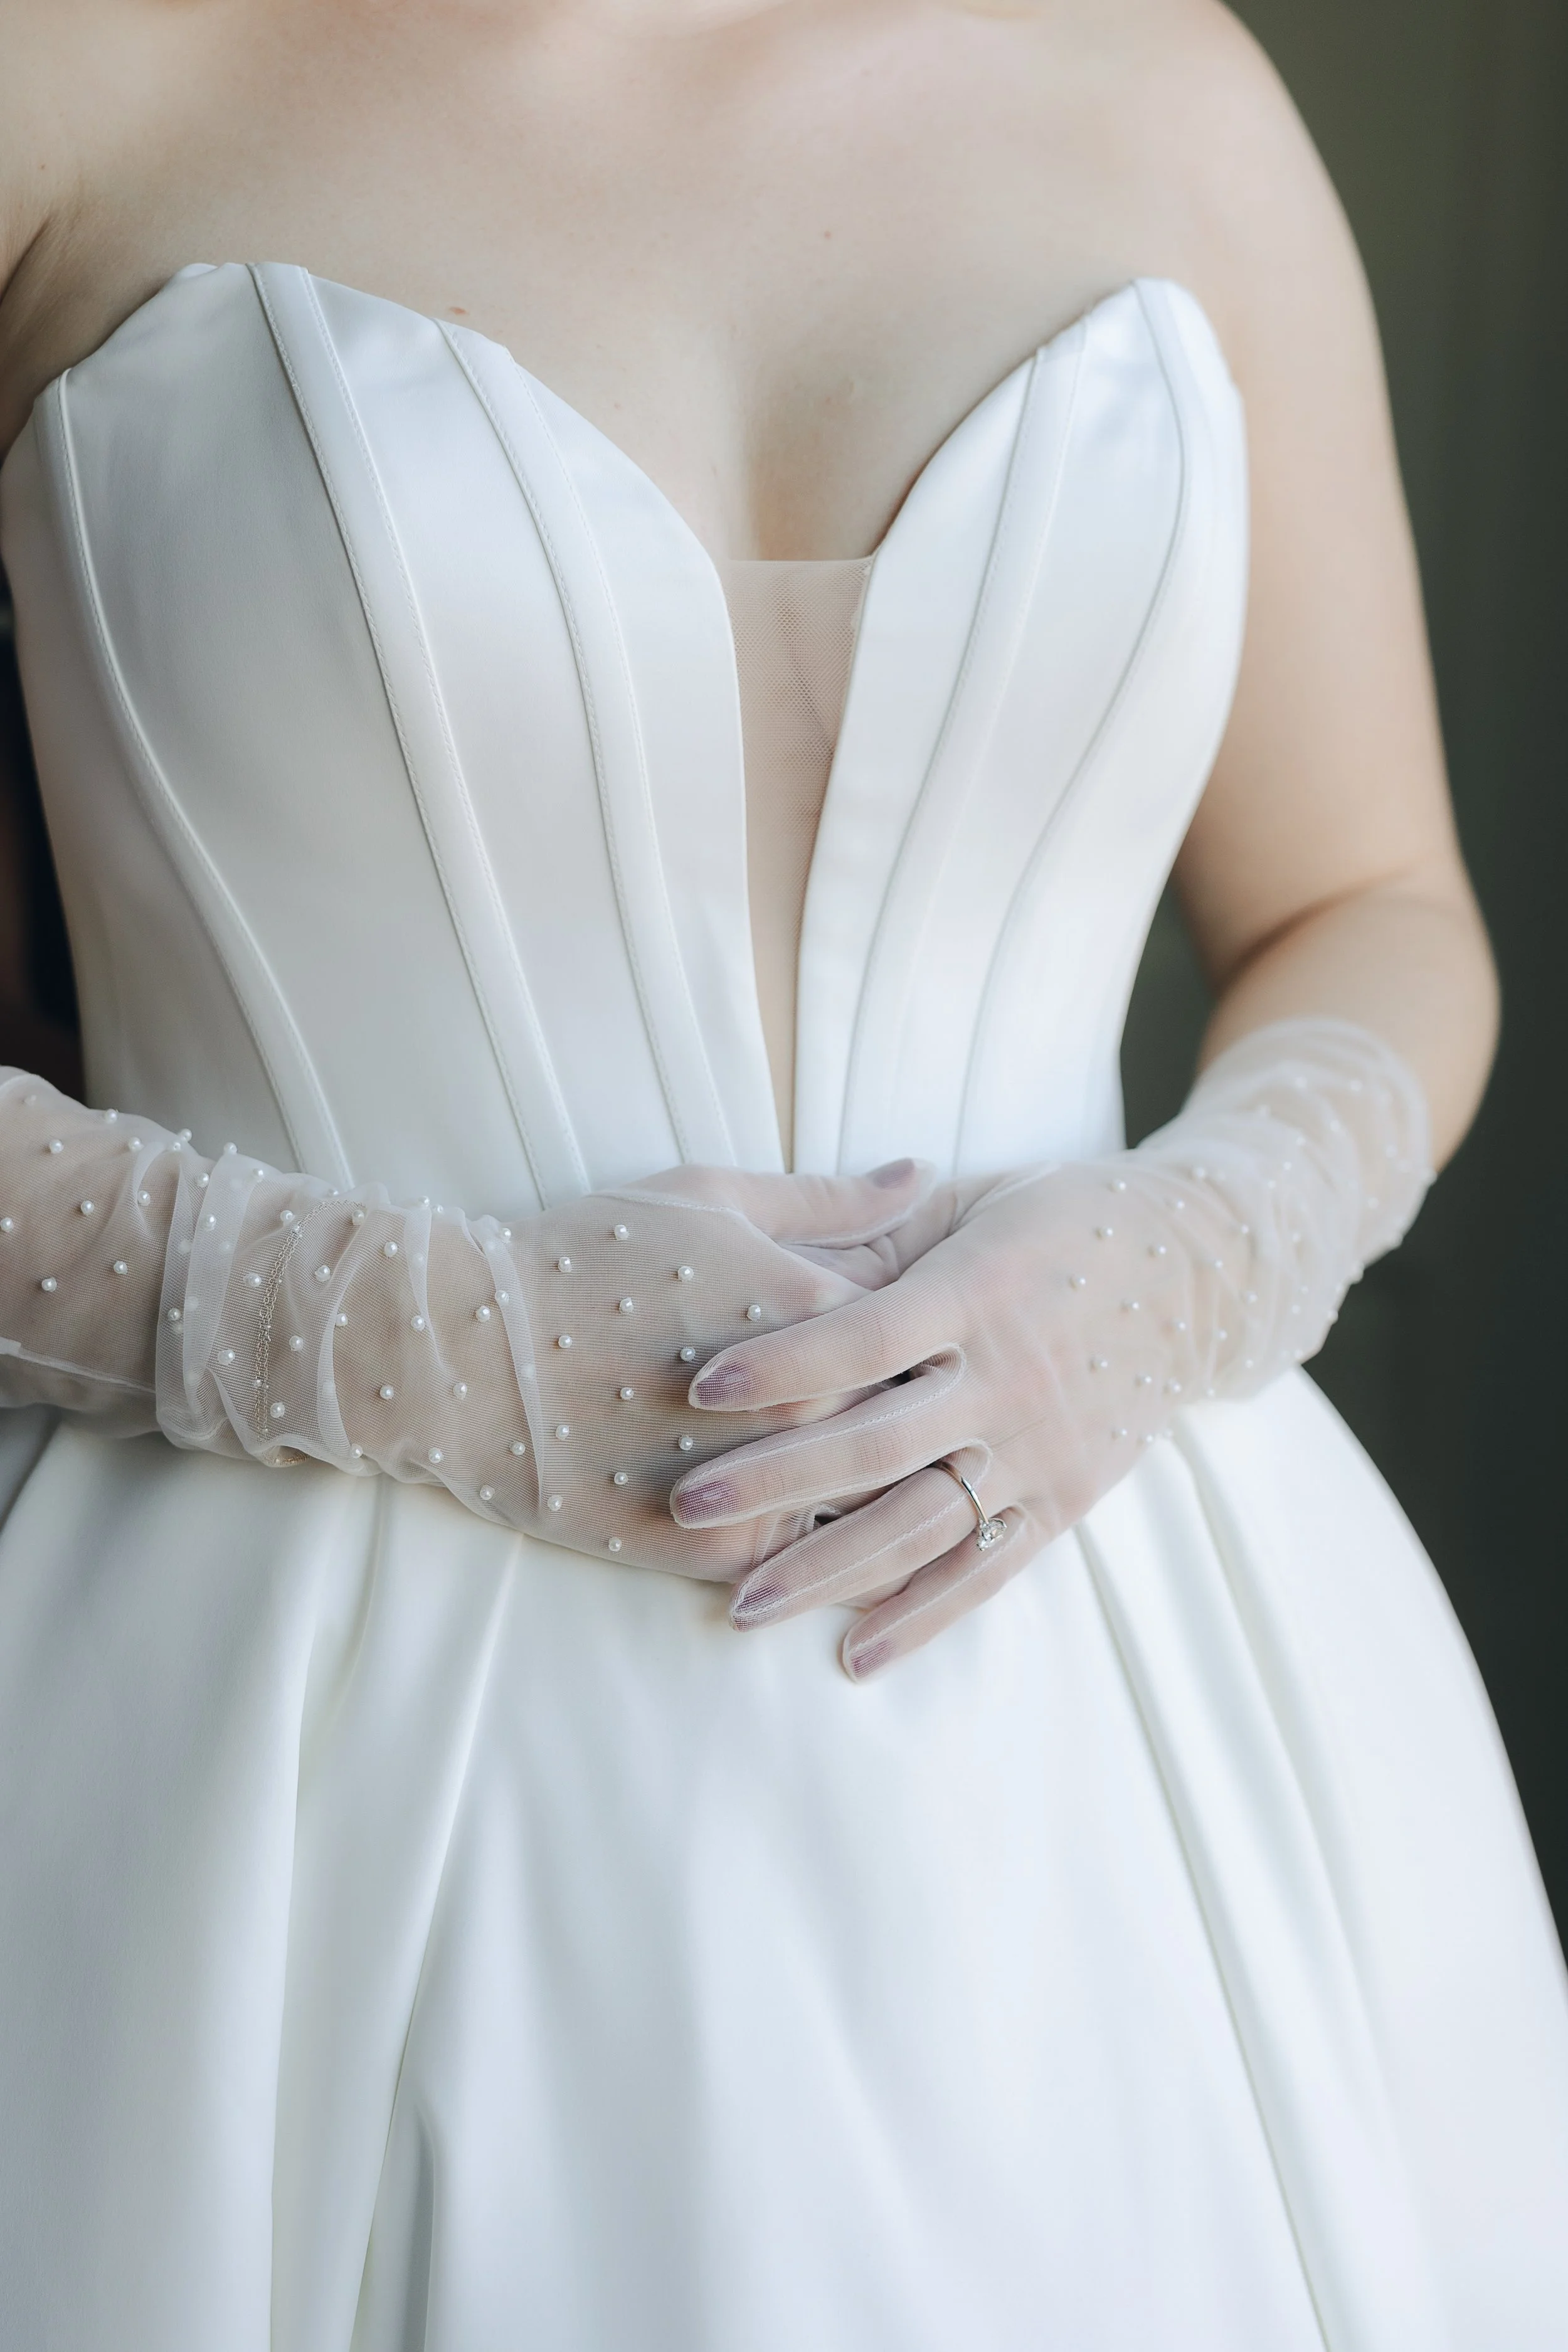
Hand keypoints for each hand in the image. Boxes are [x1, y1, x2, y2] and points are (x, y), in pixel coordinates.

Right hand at [236, 1154, 934, 1578]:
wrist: (465, 1354)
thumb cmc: (584, 1253)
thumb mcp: (708, 1197)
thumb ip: (829, 1201)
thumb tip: (921, 1175)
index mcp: (824, 1311)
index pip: (928, 1332)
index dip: (940, 1335)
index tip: (962, 1339)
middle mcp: (812, 1405)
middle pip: (916, 1426)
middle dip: (939, 1426)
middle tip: (971, 1426)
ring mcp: (767, 1485)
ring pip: (876, 1511)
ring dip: (905, 1508)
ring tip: (924, 1498)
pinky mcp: (717, 1553)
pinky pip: (805, 1566)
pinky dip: (831, 1563)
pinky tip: (849, 1558)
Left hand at [666, 1158, 1239, 1668]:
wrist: (1200, 1271)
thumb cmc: (1057, 1221)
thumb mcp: (972, 1199)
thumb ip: (878, 1226)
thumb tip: (776, 1241)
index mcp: (979, 1290)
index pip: (865, 1337)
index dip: (782, 1363)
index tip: (699, 1387)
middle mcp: (1010, 1377)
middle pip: (878, 1443)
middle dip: (776, 1479)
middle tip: (686, 1505)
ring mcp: (1042, 1447)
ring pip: (922, 1522)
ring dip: (829, 1569)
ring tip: (744, 1605)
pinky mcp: (1067, 1499)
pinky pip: (988, 1569)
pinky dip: (923, 1617)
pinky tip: (856, 1654)